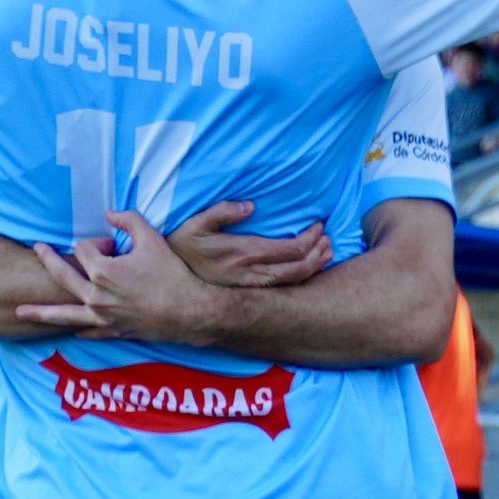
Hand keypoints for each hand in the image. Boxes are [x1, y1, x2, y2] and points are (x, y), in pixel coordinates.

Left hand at [17, 212, 229, 347]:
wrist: (188, 311)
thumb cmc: (171, 274)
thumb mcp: (152, 239)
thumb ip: (129, 220)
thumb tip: (109, 213)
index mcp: (102, 271)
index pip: (85, 250)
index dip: (98, 243)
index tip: (114, 245)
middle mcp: (95, 295)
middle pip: (62, 276)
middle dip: (48, 261)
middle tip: (36, 250)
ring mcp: (101, 316)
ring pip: (63, 314)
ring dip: (39, 312)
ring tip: (18, 312)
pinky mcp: (112, 330)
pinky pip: (88, 331)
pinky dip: (78, 330)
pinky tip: (68, 331)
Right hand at [165, 196, 330, 289]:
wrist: (169, 283)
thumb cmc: (182, 246)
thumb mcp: (196, 224)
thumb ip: (223, 212)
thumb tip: (250, 207)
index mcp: (244, 253)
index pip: (290, 250)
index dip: (310, 239)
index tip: (319, 226)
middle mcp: (252, 273)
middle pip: (298, 268)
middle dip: (318, 253)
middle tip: (328, 238)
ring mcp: (252, 286)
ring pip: (294, 281)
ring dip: (315, 267)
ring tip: (327, 252)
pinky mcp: (249, 291)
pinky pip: (284, 287)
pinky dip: (302, 278)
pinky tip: (310, 268)